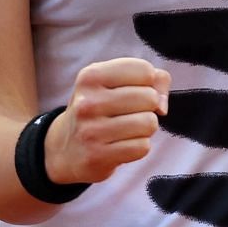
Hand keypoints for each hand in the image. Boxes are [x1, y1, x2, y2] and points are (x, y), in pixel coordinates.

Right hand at [46, 57, 169, 184]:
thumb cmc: (100, 109)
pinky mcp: (97, 156)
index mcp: (91, 76)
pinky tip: (121, 145)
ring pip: (149, 123)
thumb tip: (162, 105)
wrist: (65, 149)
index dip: (149, 82)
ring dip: (145, 128)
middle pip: (150, 97)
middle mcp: (87, 102)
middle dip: (148, 107)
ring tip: (126, 129)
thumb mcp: (117, 82)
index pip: (144, 70)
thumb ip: (154, 78)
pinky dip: (138, 147)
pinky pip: (142, 147)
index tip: (133, 90)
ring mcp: (90, 130)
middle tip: (129, 113)